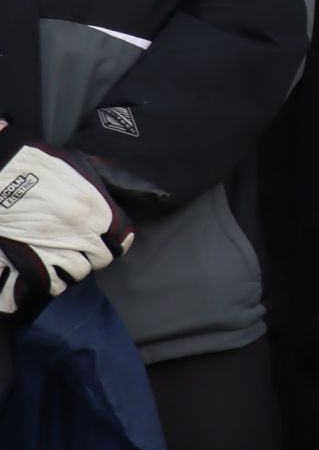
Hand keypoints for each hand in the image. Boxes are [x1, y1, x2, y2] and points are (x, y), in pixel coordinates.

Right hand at [0, 129, 134, 321]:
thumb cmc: (41, 165)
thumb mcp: (84, 164)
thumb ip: (118, 180)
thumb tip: (157, 194)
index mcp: (97, 211)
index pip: (123, 239)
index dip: (116, 239)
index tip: (108, 237)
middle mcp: (80, 235)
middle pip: (101, 259)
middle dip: (94, 253)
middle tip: (80, 244)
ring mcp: (55, 250)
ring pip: (78, 274)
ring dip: (73, 268)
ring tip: (62, 255)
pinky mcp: (30, 262)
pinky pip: (51, 284)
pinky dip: (51, 280)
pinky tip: (46, 269)